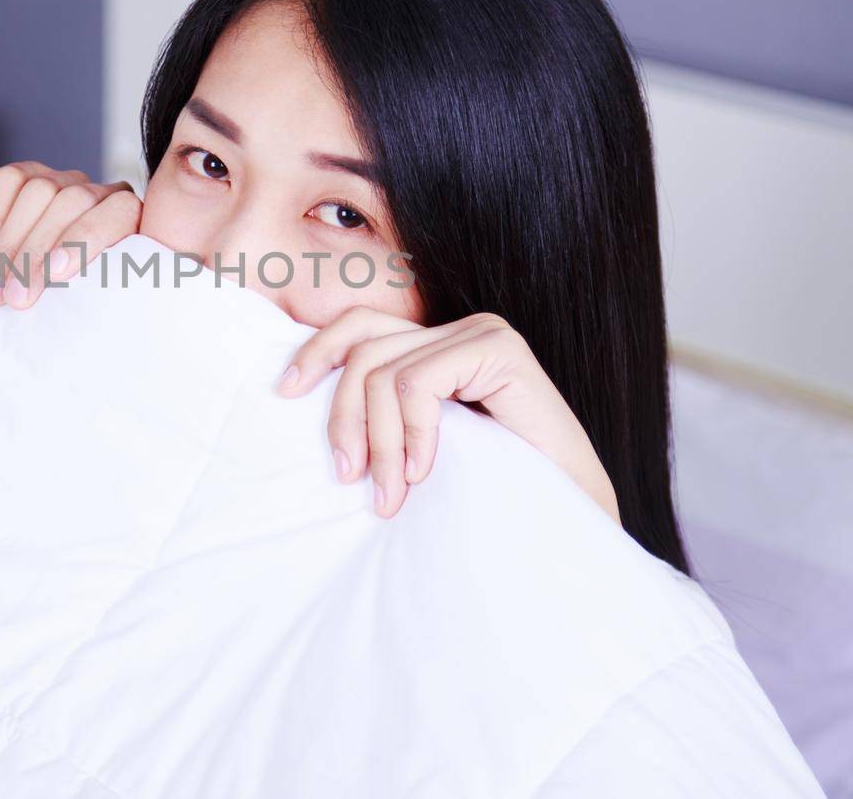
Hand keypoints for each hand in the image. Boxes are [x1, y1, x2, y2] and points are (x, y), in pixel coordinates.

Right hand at [0, 161, 139, 308]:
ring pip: (38, 191)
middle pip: (70, 203)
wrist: (38, 279)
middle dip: (37, 253)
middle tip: (17, 297)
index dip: (85, 239)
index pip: (116, 213)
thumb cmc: (76, 297)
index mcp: (128, 215)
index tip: (57, 273)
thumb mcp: (94, 296)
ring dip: (11, 244)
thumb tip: (83, 311)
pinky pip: (9, 180)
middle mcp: (98, 191)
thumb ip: (94, 289)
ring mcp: (62, 179)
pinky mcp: (28, 172)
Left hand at [274, 306, 619, 522]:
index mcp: (438, 348)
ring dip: (378, 441)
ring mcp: (483, 334)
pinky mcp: (501, 351)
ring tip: (389, 497)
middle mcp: (460, 330)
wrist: (569, 526)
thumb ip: (382, 419)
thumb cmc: (491, 499)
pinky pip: (418, 381)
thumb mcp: (418, 453)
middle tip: (348, 478)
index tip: (284, 393)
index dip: (315, 352)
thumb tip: (301, 398)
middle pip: (362, 346)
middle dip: (341, 415)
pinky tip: (426, 472)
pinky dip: (411, 431)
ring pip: (383, 370)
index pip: (358, 326)